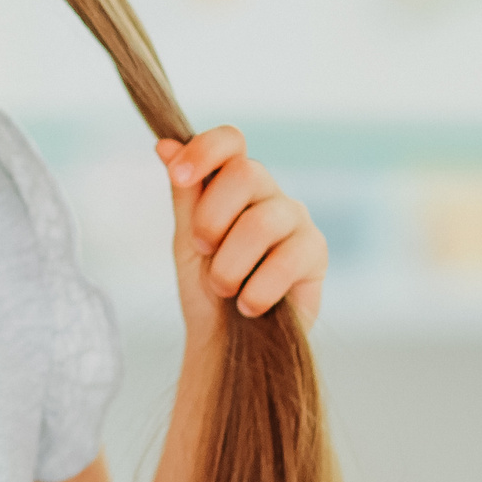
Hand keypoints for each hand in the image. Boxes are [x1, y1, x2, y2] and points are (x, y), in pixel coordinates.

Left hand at [158, 128, 325, 334]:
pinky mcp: (316, 252)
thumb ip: (184, 193)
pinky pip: (286, 260)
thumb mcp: (186, 239)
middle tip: (202, 251)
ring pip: (261, 222)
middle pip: (246, 172)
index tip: (178, 176)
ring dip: (229, 265)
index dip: (205, 150)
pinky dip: (256, 290)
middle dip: (211, 219)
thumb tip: (165, 145)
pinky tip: (248, 305)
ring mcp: (296, 219)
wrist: (225, 341)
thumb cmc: (207, 287)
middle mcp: (269, 193)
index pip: (230, 140)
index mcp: (234, 181)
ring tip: (224, 289)